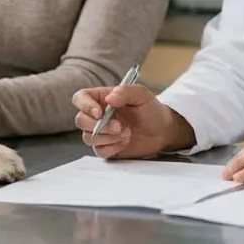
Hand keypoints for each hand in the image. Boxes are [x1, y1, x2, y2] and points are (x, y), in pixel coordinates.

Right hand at [71, 84, 194, 159]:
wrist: (162, 131)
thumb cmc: (151, 110)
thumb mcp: (142, 95)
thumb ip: (125, 92)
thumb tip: (109, 99)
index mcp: (101, 98)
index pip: (80, 98)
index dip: (85, 105)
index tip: (99, 113)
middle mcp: (97, 116)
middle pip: (80, 120)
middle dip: (99, 126)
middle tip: (119, 126)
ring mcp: (100, 133)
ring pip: (88, 137)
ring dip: (107, 137)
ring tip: (127, 133)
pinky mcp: (106, 148)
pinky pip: (99, 151)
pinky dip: (113, 147)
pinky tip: (125, 142)